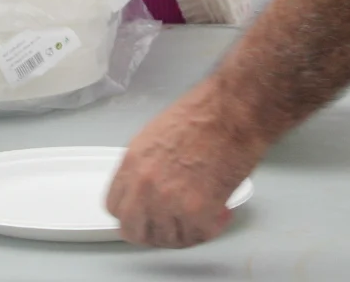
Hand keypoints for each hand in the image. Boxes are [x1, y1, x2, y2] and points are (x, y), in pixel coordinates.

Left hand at [108, 79, 264, 247]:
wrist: (234, 110)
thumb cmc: (204, 112)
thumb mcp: (156, 135)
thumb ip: (146, 166)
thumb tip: (151, 189)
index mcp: (131, 163)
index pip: (115, 206)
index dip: (134, 213)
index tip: (149, 213)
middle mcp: (143, 186)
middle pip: (134, 231)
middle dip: (154, 231)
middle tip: (174, 223)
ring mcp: (169, 202)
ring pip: (167, 240)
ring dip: (185, 231)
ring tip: (204, 214)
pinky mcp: (197, 213)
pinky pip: (198, 237)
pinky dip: (211, 229)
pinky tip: (221, 211)